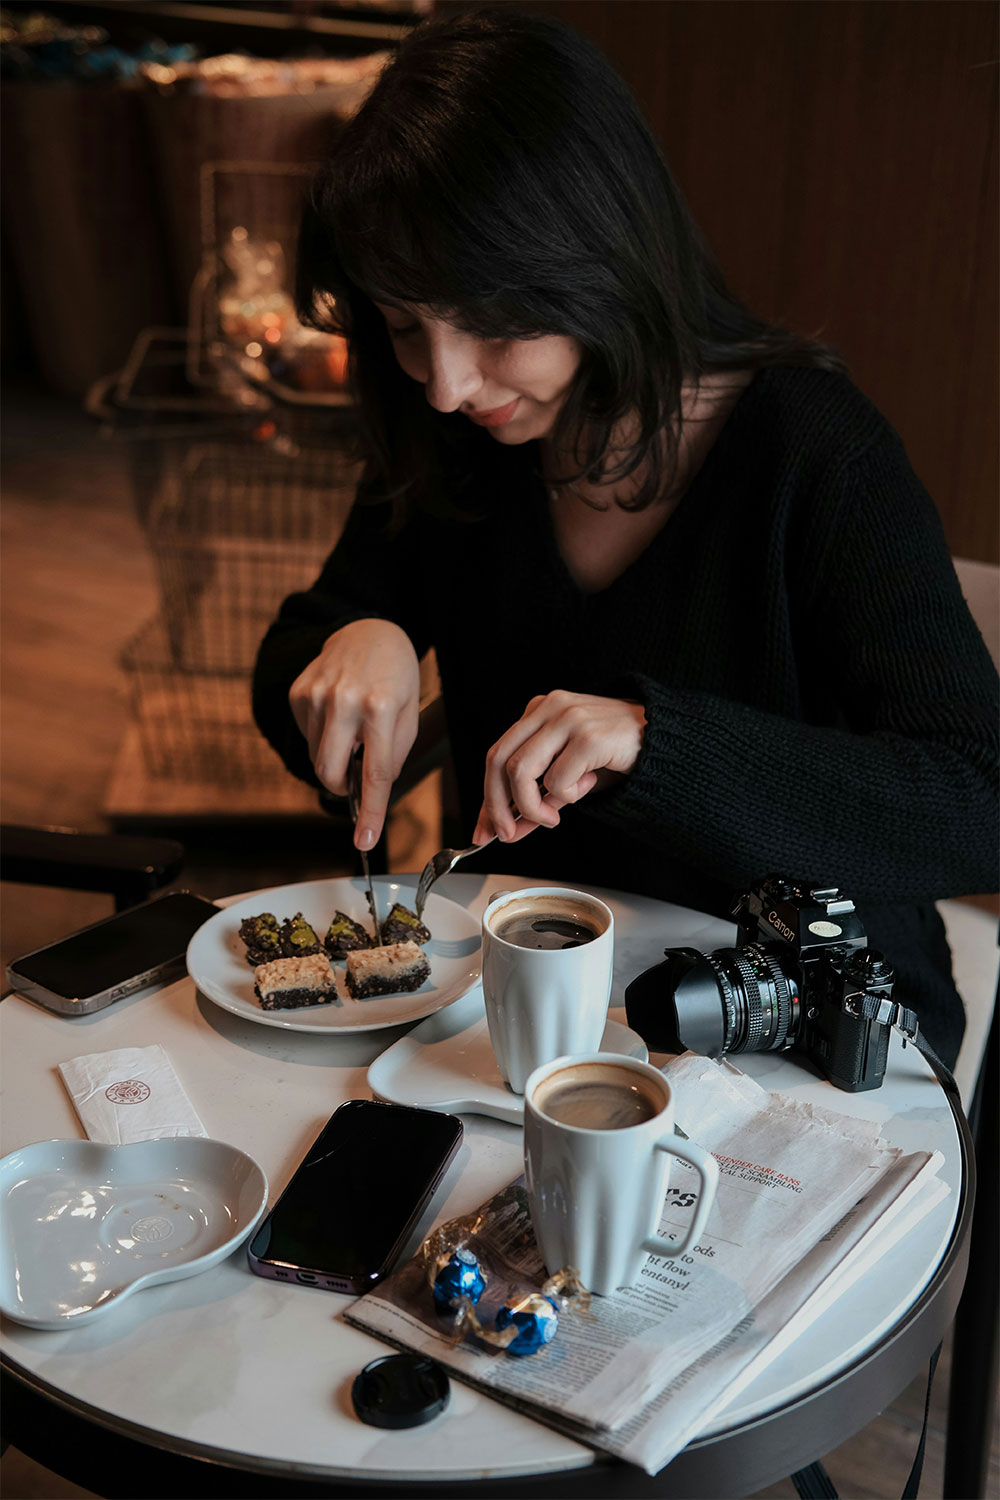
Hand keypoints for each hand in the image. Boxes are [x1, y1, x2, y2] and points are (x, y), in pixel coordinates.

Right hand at [289, 619, 419, 849]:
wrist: (369, 632)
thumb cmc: (396, 677)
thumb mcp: (408, 714)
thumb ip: (393, 754)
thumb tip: (372, 790)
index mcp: (379, 708)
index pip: (374, 773)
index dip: (371, 812)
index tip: (365, 841)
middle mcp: (343, 701)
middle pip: (330, 772)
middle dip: (341, 786)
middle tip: (354, 777)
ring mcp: (316, 695)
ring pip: (316, 756)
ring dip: (334, 756)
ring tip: (352, 727)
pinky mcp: (298, 693)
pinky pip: (306, 736)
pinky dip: (322, 736)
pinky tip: (337, 713)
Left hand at [474, 690, 645, 843]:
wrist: (661, 738)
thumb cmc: (614, 753)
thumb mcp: (568, 775)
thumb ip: (537, 797)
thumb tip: (509, 829)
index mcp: (538, 712)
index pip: (496, 755)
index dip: (486, 797)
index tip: (483, 830)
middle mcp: (548, 708)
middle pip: (499, 761)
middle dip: (498, 806)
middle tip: (510, 833)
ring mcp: (567, 719)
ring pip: (522, 771)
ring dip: (533, 806)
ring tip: (553, 816)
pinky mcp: (588, 736)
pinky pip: (558, 779)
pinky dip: (567, 795)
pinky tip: (588, 785)